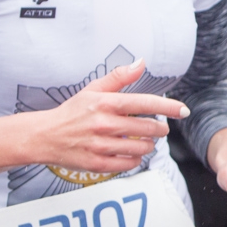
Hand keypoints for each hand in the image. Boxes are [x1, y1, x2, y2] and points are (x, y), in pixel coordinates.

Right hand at [23, 60, 187, 175]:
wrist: (44, 136)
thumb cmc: (72, 112)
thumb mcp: (93, 89)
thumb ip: (119, 77)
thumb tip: (140, 63)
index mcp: (105, 104)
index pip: (144, 103)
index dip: (168, 107)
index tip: (183, 110)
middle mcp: (104, 124)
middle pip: (148, 128)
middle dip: (160, 129)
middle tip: (159, 128)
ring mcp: (100, 146)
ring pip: (141, 148)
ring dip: (149, 144)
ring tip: (145, 140)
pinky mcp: (97, 164)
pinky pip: (129, 163)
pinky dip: (136, 158)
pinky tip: (133, 151)